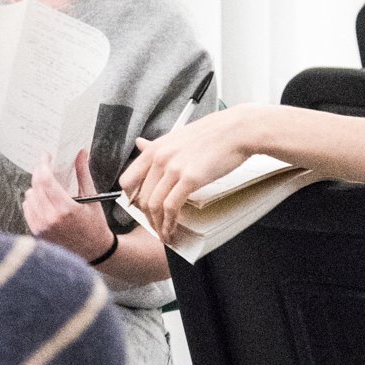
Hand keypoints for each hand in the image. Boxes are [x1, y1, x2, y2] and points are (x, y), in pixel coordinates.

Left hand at [23, 150, 117, 262]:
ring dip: (35, 187)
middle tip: (45, 166)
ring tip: (46, 184)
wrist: (93, 251)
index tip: (45, 156)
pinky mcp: (37, 233)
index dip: (43, 164)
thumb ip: (83, 173)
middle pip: (35, 186)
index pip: (45, 180)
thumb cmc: (95, 225)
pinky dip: (32, 200)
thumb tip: (81, 152)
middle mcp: (51, 218)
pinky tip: (42, 199)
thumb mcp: (92, 197)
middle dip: (39, 172)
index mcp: (66, 208)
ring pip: (29, 197)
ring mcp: (42, 227)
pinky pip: (27, 209)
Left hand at [118, 106, 257, 240]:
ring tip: (164, 234)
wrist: (237, 130)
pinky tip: (172, 229)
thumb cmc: (212, 133)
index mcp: (154, 149)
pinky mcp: (190, 179)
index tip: (139, 209)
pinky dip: (169, 223)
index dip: (131, 199)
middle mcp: (159, 158)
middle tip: (155, 226)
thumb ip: (157, 146)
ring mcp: (174, 169)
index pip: (128, 180)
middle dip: (146, 217)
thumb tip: (140, 144)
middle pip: (141, 197)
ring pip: (154, 205)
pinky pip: (171, 207)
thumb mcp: (177, 136)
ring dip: (157, 225)